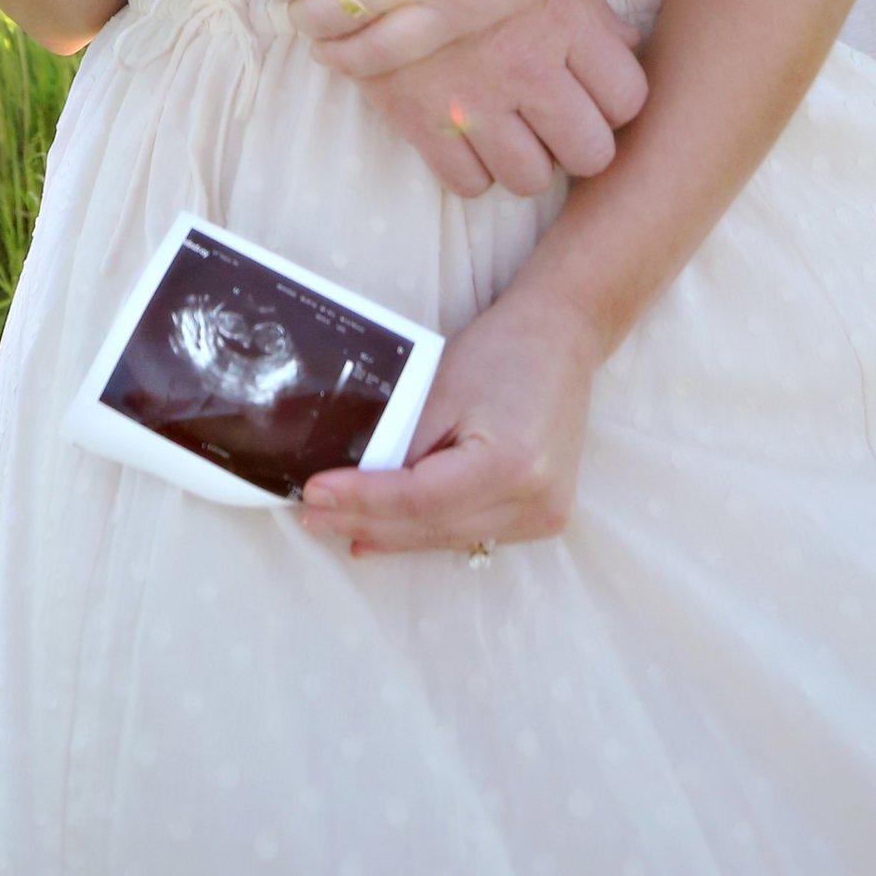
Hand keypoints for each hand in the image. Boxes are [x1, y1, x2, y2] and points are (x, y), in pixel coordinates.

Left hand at [300, 282, 599, 556]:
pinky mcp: (543, 519)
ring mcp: (543, 517)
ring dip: (390, 533)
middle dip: (365, 521)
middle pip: (431, 525)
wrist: (563, 339)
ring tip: (337, 527)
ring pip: (446, 536)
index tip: (313, 494)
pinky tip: (382, 534)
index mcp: (511, 465)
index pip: (418, 498)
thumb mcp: (440, 389)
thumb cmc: (501, 350)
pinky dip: (425, 530)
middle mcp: (533, 502)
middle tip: (312, 516)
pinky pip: (468, 532)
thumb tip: (351, 485)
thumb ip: (401, 443)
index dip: (362, 500)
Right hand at [304, 0, 647, 198]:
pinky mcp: (421, 119)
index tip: (593, 93)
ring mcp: (475, 98)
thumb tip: (629, 44)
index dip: (614, 103)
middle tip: (554, 122)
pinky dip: (471, 170)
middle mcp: (529, 67)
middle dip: (576, 143)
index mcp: (566, 21)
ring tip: (509, 131)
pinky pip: (467, 183)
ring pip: (532, 178)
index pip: (628, 99)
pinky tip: (465, 137)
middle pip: (590, 153)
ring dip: (525, 162)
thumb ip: (589, 6)